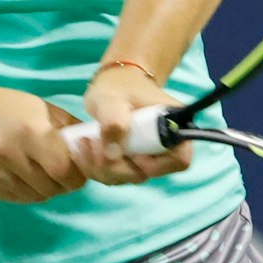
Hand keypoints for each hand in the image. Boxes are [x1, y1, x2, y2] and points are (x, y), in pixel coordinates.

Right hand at [0, 84, 88, 203]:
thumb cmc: (2, 107)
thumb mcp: (37, 107)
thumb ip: (67, 127)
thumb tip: (95, 146)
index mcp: (30, 131)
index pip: (64, 169)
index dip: (76, 175)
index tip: (77, 170)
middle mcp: (11, 155)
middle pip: (52, 187)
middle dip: (63, 183)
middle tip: (61, 173)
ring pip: (36, 196)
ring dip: (45, 188)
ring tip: (40, 172)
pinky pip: (17, 199)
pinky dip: (27, 192)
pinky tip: (22, 176)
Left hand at [73, 64, 193, 185]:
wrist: (112, 84)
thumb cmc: (117, 86)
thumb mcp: (111, 99)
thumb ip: (113, 122)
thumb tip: (113, 155)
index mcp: (173, 125)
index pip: (180, 159)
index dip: (157, 165)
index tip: (132, 153)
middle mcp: (164, 146)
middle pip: (148, 173)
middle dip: (116, 166)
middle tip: (92, 142)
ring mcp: (147, 156)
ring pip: (128, 177)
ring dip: (102, 168)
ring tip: (84, 142)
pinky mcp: (130, 162)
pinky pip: (115, 176)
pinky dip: (96, 168)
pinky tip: (83, 149)